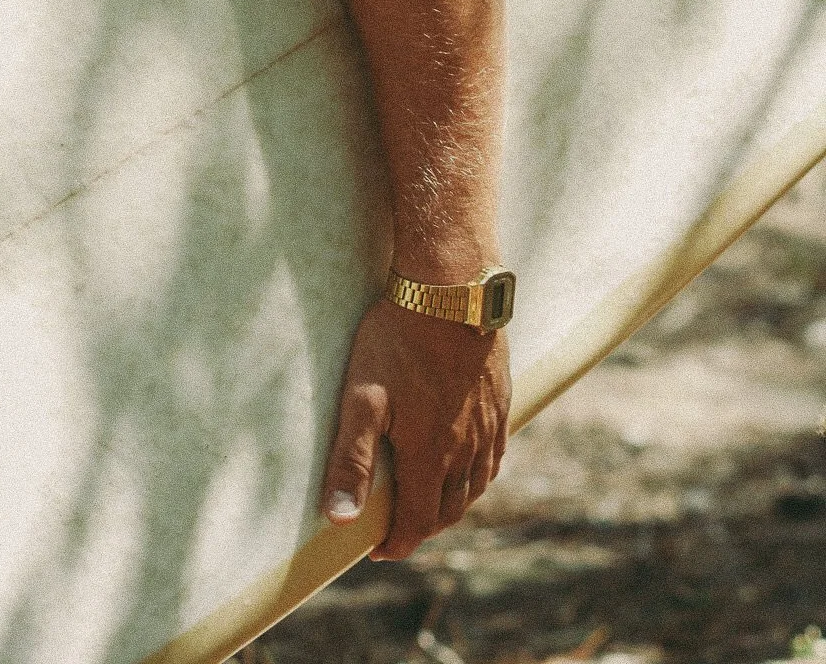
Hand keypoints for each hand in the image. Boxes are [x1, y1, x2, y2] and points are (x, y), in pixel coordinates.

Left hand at [321, 298, 510, 558]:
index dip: (397, 542)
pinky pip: (495, 455)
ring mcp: (488, 424)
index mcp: (430, 454)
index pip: (418, 521)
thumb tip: (340, 520)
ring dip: (453, 504)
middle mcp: (466, 448)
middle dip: (424, 526)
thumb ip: (351, 460)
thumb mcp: (362, 396)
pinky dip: (480, 475)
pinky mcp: (501, 399)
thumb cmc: (398, 338)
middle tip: (399, 528)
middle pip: (449, 509)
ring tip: (431, 503)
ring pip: (476, 485)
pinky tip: (471, 466)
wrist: (451, 289)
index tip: (379, 551)